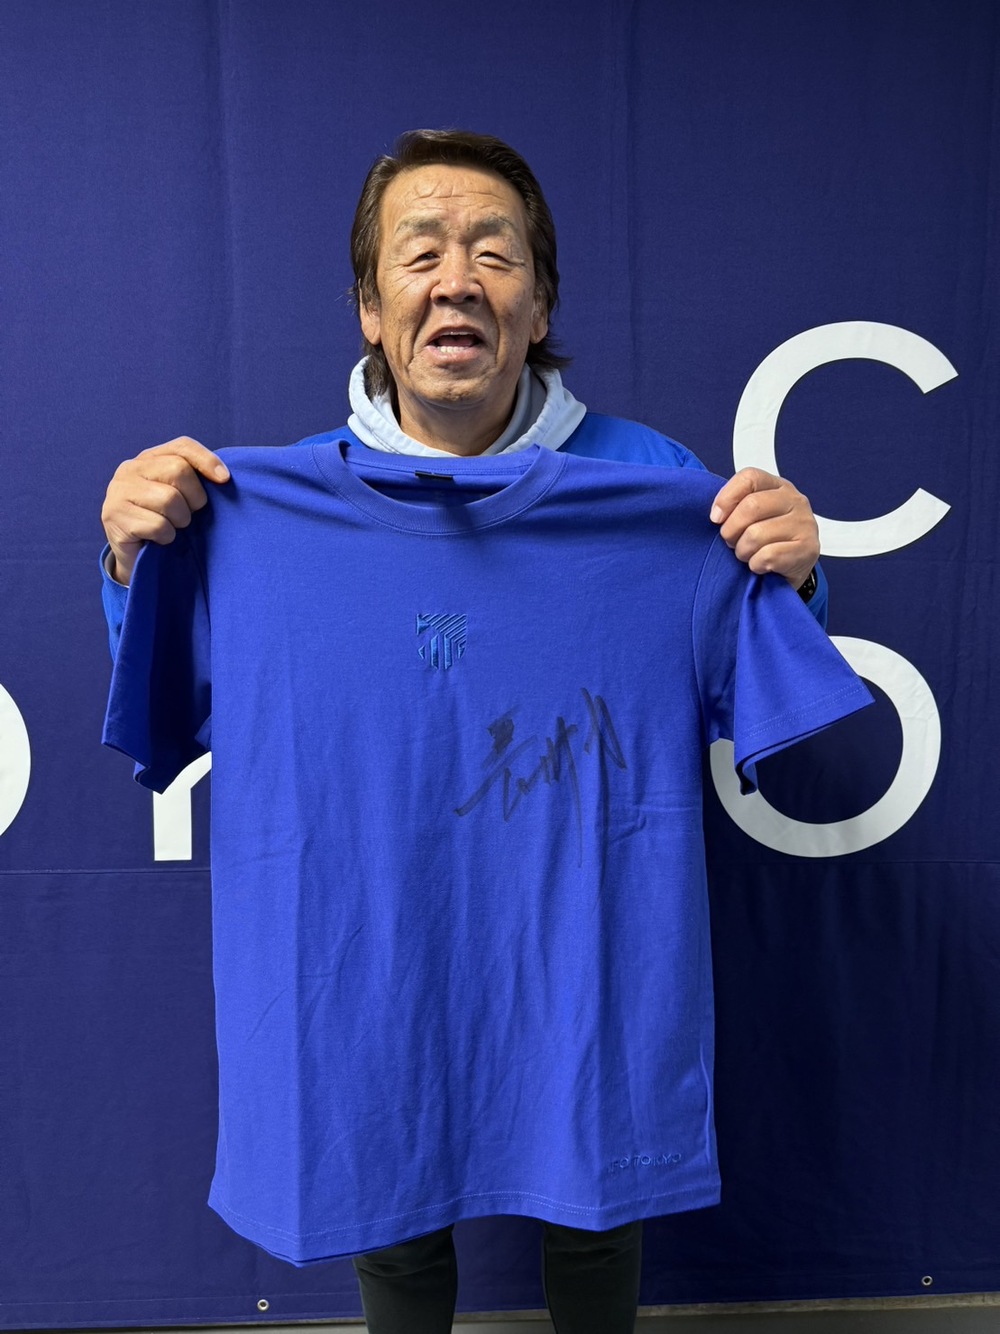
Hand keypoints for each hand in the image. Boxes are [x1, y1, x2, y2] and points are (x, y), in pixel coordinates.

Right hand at [101, 437, 229, 585]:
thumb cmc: (163, 521)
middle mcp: (130, 469)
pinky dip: (166, 537)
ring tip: (171, 527)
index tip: (224, 479)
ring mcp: (118, 491)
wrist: (134, 555)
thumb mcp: (181, 496)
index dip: (207, 460)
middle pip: (178, 470)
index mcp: (149, 459)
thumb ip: (195, 480)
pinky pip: (158, 525)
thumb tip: (223, 477)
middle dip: (193, 498)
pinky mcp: (114, 516)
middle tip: (188, 515)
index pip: (182, 446)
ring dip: (179, 521)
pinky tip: (158, 539)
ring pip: (169, 499)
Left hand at [710, 467, 818, 590]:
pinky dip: (756, 565)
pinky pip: (768, 556)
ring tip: (748, 554)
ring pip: (756, 534)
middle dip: (731, 530)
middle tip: (731, 542)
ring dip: (743, 551)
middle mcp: (795, 501)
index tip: (716, 518)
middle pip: (751, 506)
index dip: (726, 498)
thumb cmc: (766, 540)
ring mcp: (804, 524)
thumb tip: (716, 514)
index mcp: (778, 486)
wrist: (791, 569)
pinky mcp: (808, 548)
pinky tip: (761, 564)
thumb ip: (735, 506)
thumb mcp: (752, 517)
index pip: (749, 477)